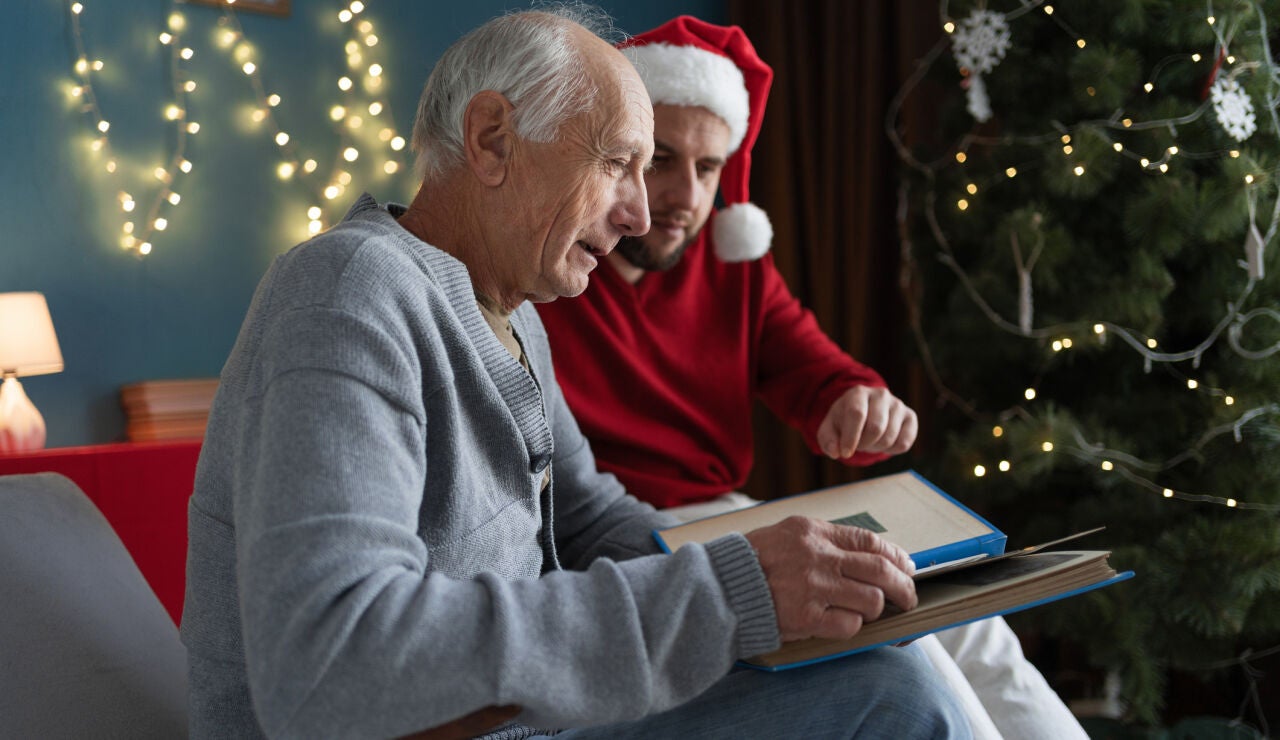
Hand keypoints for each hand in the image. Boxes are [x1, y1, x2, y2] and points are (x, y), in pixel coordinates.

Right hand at [744, 516, 916, 641]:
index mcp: (813, 532)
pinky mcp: (807, 618)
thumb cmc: (752, 562)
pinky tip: (840, 623)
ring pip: (870, 601)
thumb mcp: (787, 533)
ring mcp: (813, 588)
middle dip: (903, 587)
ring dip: (874, 609)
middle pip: (880, 571)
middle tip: (908, 597)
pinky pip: (849, 626)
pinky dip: (852, 627)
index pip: (869, 541)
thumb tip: (865, 553)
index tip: (906, 566)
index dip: (896, 556)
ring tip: (865, 611)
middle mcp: (817, 557)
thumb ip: (824, 539)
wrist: (720, 588)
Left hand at [816, 386, 917, 459]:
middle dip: (864, 444)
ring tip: (869, 441)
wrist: (864, 412)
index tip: (845, 453)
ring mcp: (898, 404)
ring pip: (889, 437)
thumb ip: (828, 440)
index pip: (857, 414)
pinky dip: (891, 450)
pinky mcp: (910, 417)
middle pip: (876, 428)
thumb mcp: (830, 428)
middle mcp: (881, 395)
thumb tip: (836, 452)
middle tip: (858, 445)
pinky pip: (904, 443)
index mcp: (858, 393)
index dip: (851, 437)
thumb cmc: (844, 421)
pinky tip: (882, 442)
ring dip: (876, 448)